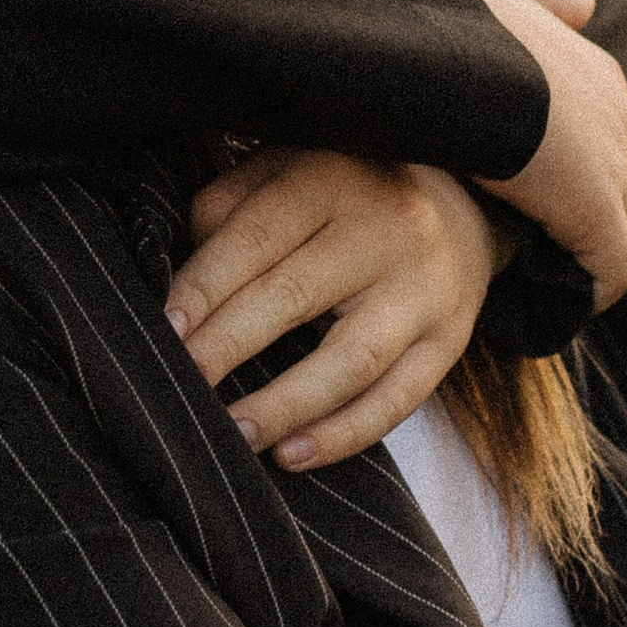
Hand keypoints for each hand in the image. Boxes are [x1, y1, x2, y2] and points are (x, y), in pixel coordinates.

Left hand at [165, 150, 504, 472]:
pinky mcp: (449, 341)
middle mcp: (386, 229)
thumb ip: (228, 210)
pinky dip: (342, 435)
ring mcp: (424, 290)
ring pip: (350, 360)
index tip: (164, 330)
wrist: (461, 205)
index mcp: (332, 180)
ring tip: (231, 436)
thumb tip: (182, 283)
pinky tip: (290, 455)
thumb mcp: (284, 170)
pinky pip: (396, 400)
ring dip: (284, 406)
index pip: (256, 236)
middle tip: (180, 384)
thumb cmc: (341, 193)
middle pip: (295, 295)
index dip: (205, 286)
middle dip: (229, 346)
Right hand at [470, 0, 626, 305]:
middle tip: (545, 249)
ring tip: (546, 283)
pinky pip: (613, 271)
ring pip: (625, 235)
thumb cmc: (458, 28)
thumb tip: (587, 3)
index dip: (596, 173)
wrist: (449, 59)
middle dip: (597, 222)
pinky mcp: (599, 216)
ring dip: (590, 260)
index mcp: (600, 75)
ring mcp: (616, 170)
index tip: (551, 195)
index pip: (626, 138)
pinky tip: (556, 305)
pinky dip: (591, 291)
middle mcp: (622, 121)